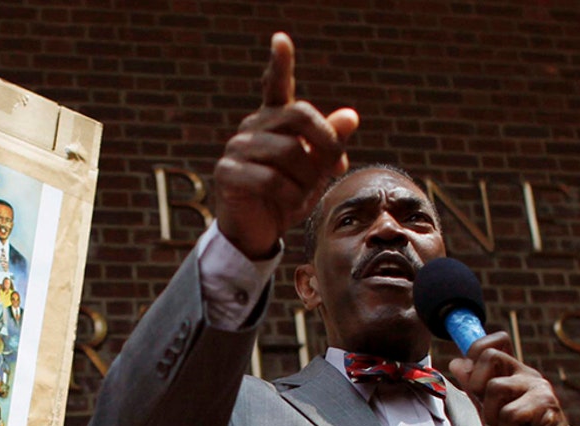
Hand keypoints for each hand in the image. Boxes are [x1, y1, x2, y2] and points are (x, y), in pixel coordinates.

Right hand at [213, 32, 359, 258]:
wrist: (258, 231)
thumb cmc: (287, 196)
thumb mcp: (316, 171)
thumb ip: (331, 144)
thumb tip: (351, 116)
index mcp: (274, 121)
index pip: (276, 85)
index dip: (280, 63)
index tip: (281, 39)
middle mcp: (253, 127)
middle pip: (299, 114)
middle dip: (325, 142)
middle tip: (335, 166)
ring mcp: (237, 147)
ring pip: (288, 152)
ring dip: (307, 180)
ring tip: (304, 194)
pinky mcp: (228, 172)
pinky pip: (270, 179)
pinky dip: (289, 196)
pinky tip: (289, 204)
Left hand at [448, 332, 579, 425]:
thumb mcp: (489, 415)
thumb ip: (474, 390)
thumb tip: (457, 363)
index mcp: (512, 374)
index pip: (491, 343)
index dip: (474, 354)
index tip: (474, 384)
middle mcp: (526, 375)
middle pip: (489, 356)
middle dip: (478, 388)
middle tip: (491, 413)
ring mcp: (539, 388)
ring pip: (496, 386)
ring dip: (494, 417)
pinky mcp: (547, 405)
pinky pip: (511, 412)